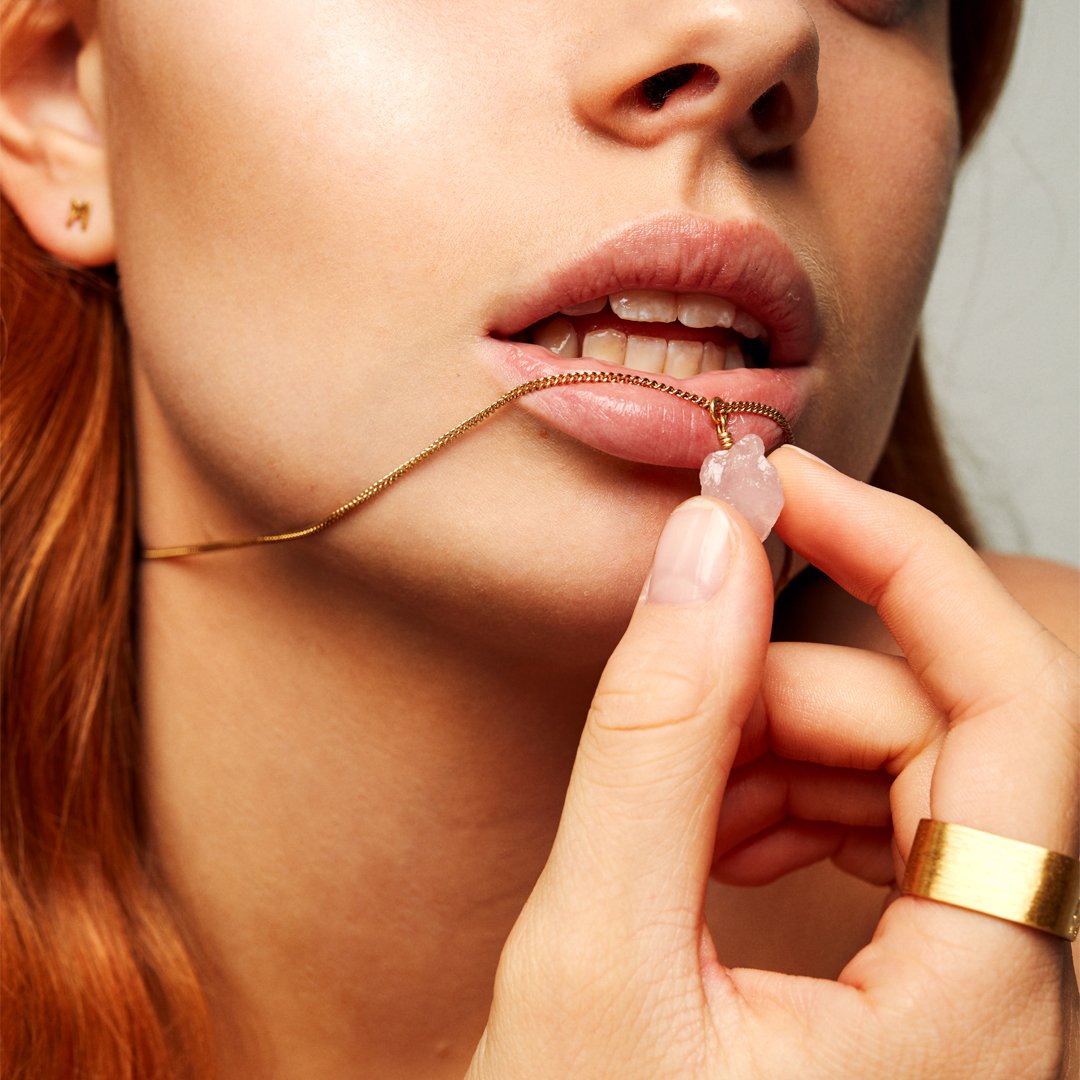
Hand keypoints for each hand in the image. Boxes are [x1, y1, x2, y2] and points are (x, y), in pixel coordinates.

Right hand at [466, 446, 1078, 1078]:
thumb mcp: (596, 960)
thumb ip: (653, 737)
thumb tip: (705, 549)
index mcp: (982, 1016)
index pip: (1020, 710)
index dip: (907, 562)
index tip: (785, 486)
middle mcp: (1019, 1003)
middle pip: (953, 736)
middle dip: (798, 684)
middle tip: (675, 709)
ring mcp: (978, 999)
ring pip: (918, 773)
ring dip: (785, 741)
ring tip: (677, 798)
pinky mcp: (924, 987)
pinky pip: (890, 828)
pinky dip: (790, 793)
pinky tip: (709, 832)